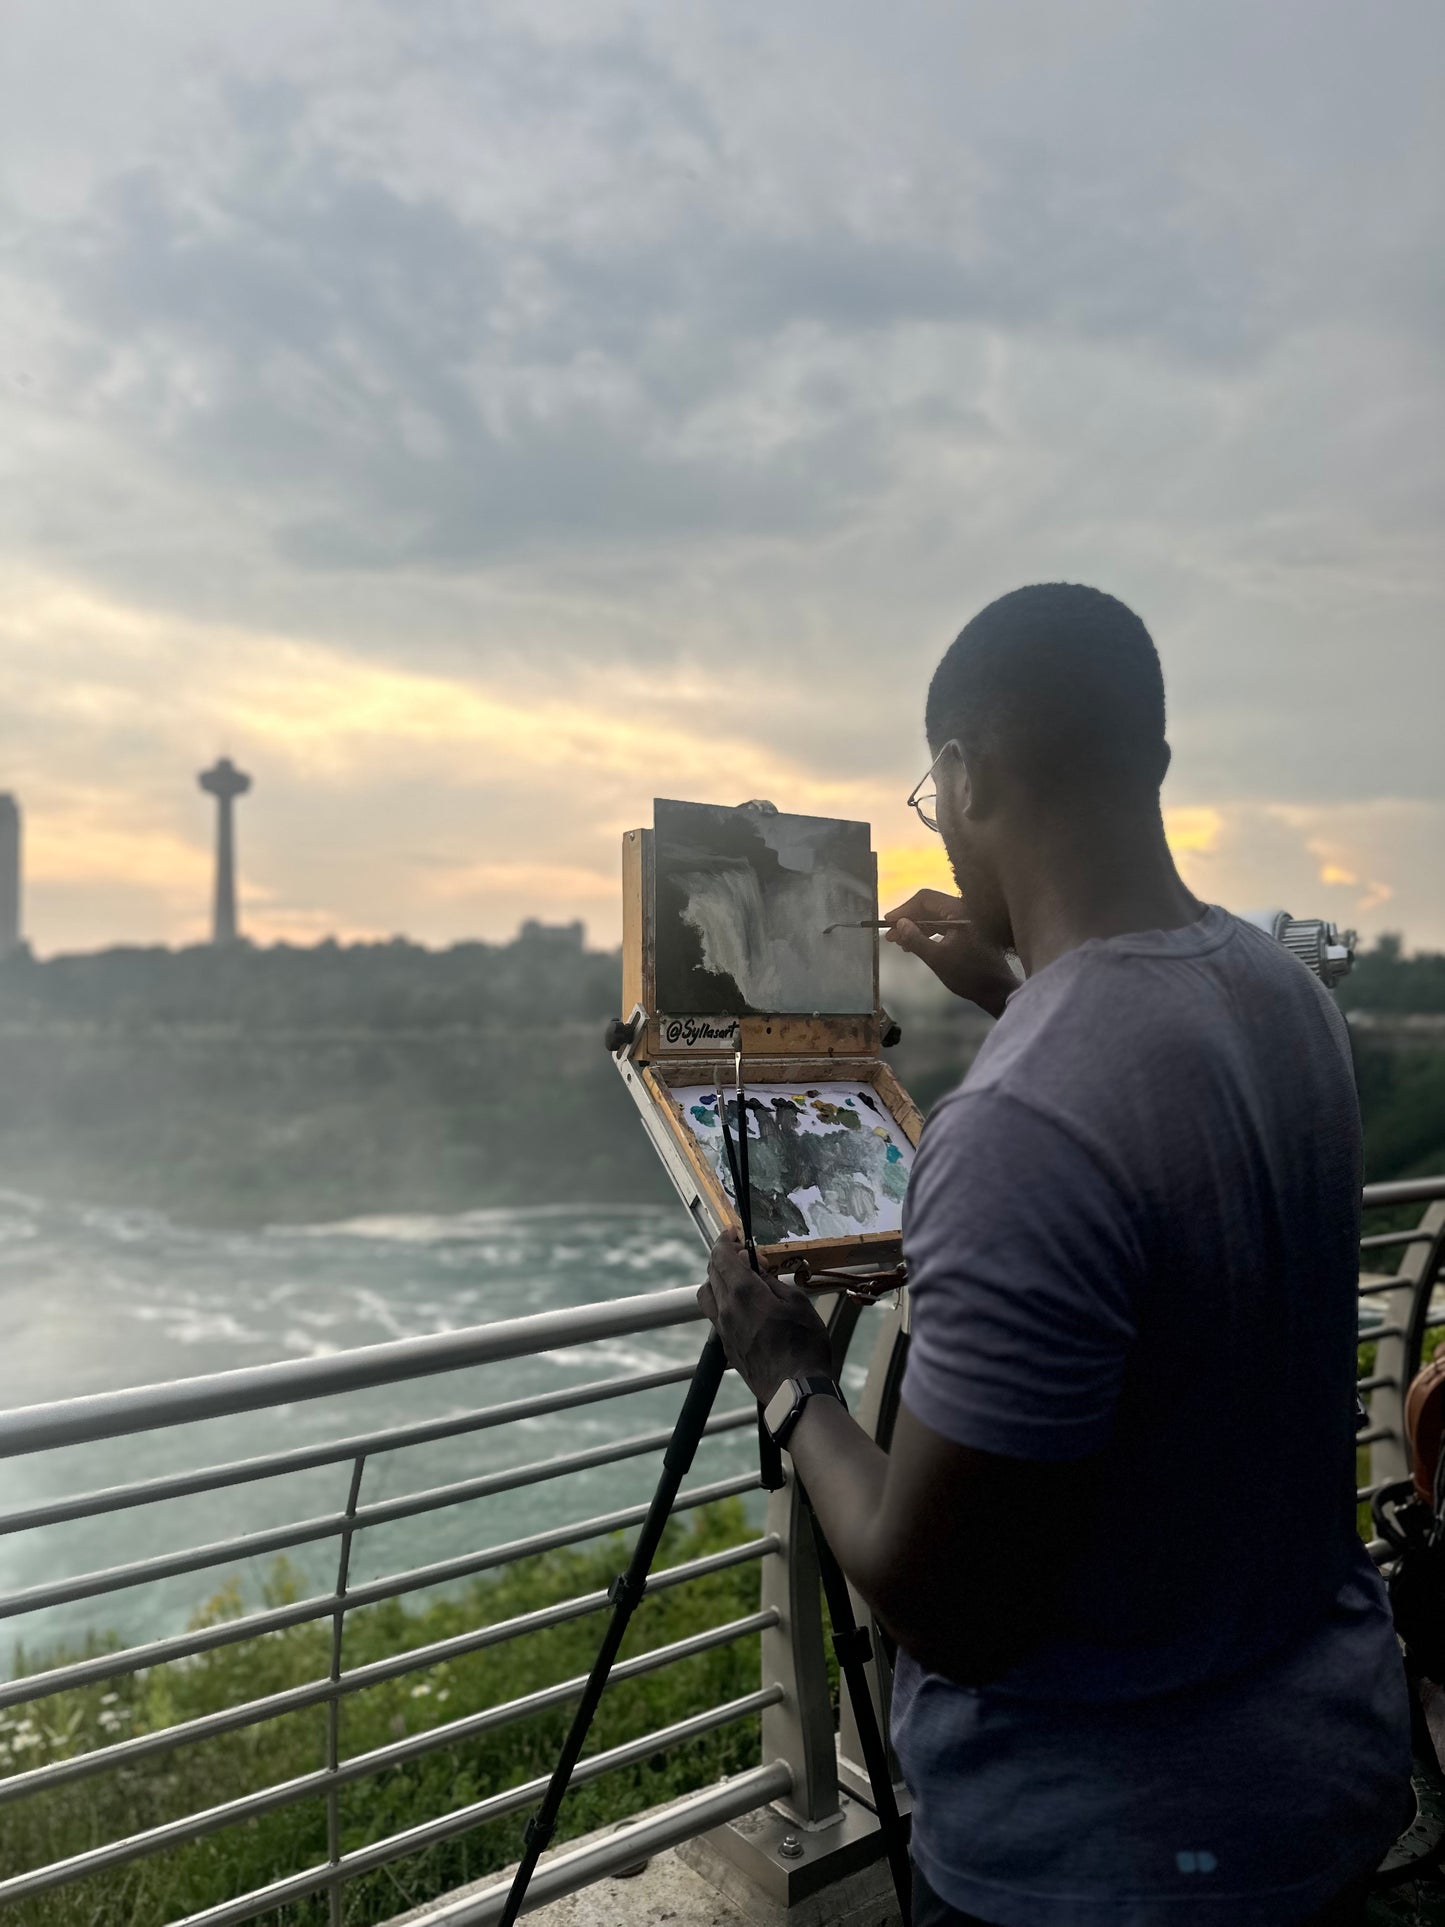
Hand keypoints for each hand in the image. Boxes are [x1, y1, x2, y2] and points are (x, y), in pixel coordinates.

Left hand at [696, 1228, 832, 1405]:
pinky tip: (744, 1305)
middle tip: (746, 1255)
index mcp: (742, 1293)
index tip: (733, 1232)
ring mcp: (722, 1329)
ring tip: (741, 1280)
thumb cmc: (803, 1345)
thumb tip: (756, 1269)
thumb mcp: (797, 1303)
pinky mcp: (725, 1345)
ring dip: (719, 1280)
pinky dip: (723, 1300)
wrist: (794, 1390)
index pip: (721, 1257)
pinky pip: (715, 1314)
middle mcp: (725, 1309)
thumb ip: (772, 1282)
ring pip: (708, 1294)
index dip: (725, 1240)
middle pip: (712, 1273)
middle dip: (724, 1257)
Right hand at [883, 888, 1017, 1017]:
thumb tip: (900, 923)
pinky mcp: (968, 931)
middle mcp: (964, 910)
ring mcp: (967, 920)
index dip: (904, 909)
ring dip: (916, 928)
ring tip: (900, 943)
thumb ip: (916, 939)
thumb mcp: (937, 958)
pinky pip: (943, 926)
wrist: (997, 990)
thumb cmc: (969, 975)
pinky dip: (928, 934)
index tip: (888, 922)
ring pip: (935, 917)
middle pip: (929, 906)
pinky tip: (916, 946)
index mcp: (959, 911)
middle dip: (908, 920)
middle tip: (891, 936)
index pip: (925, 898)